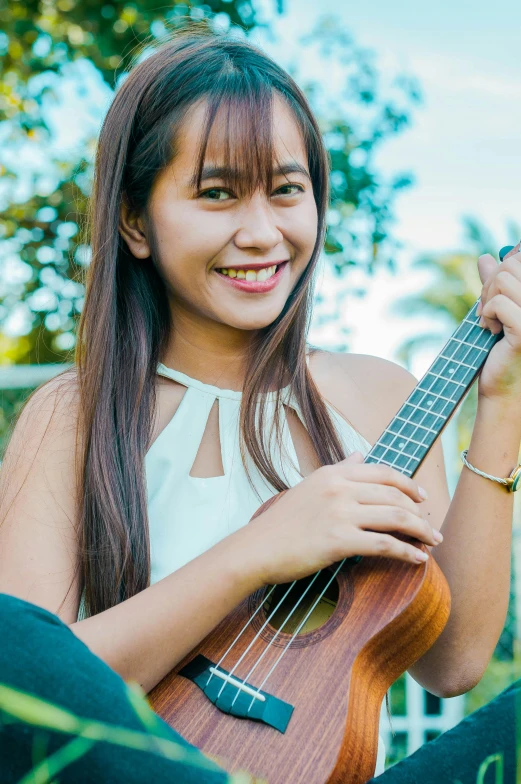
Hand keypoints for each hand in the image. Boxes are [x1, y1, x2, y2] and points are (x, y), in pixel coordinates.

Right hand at [240, 451, 441, 587]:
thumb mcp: (311, 486)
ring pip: (395, 517)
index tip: (423, 498)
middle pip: (395, 495)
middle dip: (420, 513)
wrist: (257, 548)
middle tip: (431, 528)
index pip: (383, 472)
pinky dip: (406, 552)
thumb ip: (339, 469)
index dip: (409, 484)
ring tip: (432, 543)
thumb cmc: (283, 522)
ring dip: (421, 531)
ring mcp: (339, 513)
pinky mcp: (338, 540)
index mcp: (333, 473)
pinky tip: (417, 560)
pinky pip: (384, 544)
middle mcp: (339, 488)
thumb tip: (359, 453)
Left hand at [476, 242, 520, 401]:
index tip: (494, 294)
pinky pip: (499, 303)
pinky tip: (490, 331)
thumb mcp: (497, 311)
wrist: (504, 387)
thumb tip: (486, 258)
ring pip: (504, 278)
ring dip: (487, 299)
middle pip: (512, 264)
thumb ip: (494, 284)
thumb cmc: (501, 350)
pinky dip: (486, 314)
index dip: (503, 269)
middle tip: (487, 309)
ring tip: (489, 321)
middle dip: (490, 284)